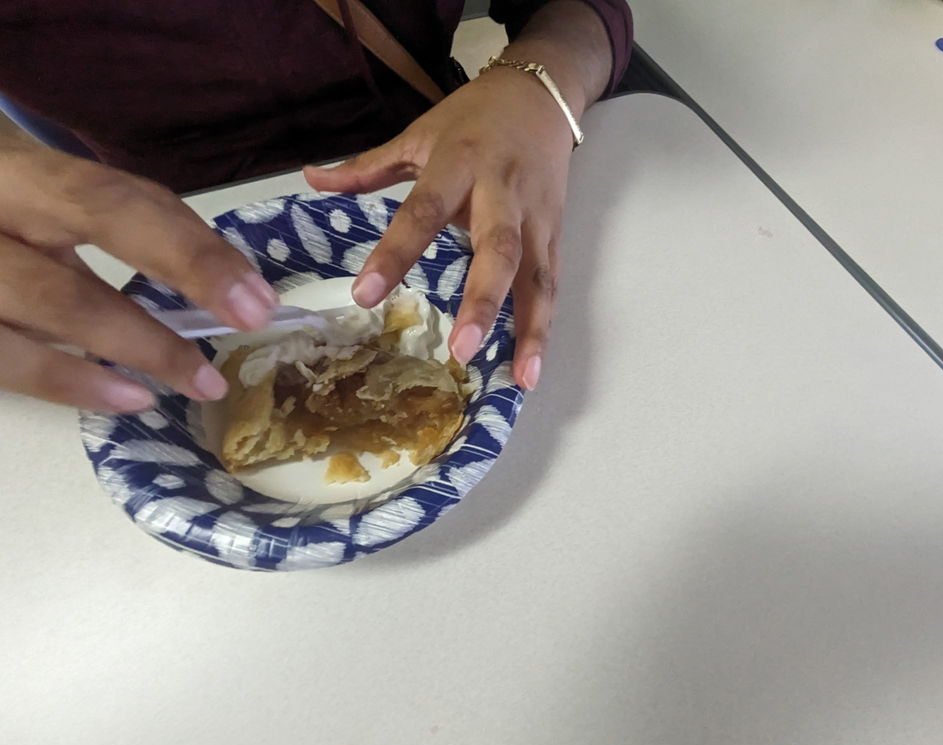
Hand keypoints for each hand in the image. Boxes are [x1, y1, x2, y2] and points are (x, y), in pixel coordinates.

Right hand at [0, 139, 277, 411]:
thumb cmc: (4, 208)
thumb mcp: (50, 196)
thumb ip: (121, 223)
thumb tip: (223, 284)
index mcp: (17, 173)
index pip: (114, 205)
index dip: (189, 255)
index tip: (255, 302)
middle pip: (69, 274)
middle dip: (160, 319)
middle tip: (225, 361)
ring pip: (40, 318)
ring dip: (128, 356)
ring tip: (194, 386)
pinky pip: (3, 361)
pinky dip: (67, 382)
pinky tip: (124, 396)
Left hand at [304, 68, 576, 390]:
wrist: (541, 93)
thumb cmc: (473, 117)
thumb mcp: (419, 133)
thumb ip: (368, 166)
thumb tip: (310, 178)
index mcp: (458, 164)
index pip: (422, 212)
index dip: (395, 253)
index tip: (364, 295)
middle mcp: (502, 193)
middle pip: (497, 250)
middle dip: (482, 300)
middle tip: (461, 349)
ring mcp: (535, 217)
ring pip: (536, 276)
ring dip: (529, 328)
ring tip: (517, 376)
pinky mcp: (555, 234)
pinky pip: (551, 284)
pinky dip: (543, 328)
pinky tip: (531, 370)